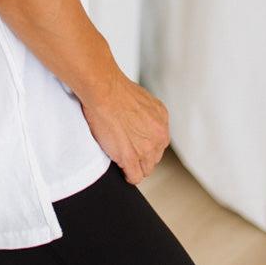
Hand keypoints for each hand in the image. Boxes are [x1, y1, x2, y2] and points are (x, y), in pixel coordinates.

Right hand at [78, 61, 170, 184]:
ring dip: (135, 166)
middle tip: (127, 148)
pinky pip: (135, 177)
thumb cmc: (114, 88)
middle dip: (142, 154)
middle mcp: (158, 135)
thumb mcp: (141, 98)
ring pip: (146, 169)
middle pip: (154, 156)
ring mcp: (146, 148)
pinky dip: (128, 175)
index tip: (136, 143)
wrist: (104, 90)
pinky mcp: (130, 158)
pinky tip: (121, 169)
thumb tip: (137, 122)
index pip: (159, 141)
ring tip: (122, 159)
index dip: (146, 143)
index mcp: (161, 118)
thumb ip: (145, 114)